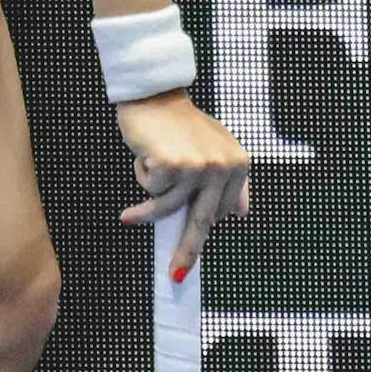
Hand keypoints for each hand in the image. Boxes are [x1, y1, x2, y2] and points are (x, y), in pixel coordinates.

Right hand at [116, 91, 251, 276]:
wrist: (156, 96)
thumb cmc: (181, 124)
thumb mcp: (214, 148)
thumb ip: (229, 180)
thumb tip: (241, 214)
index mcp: (238, 165)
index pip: (220, 212)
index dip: (200, 233)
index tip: (188, 259)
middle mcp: (224, 167)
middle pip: (202, 221)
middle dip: (185, 252)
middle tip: (174, 276)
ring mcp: (200, 167)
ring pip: (167, 208)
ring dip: (144, 212)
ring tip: (128, 215)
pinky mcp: (174, 166)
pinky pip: (151, 190)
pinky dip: (141, 177)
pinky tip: (143, 158)